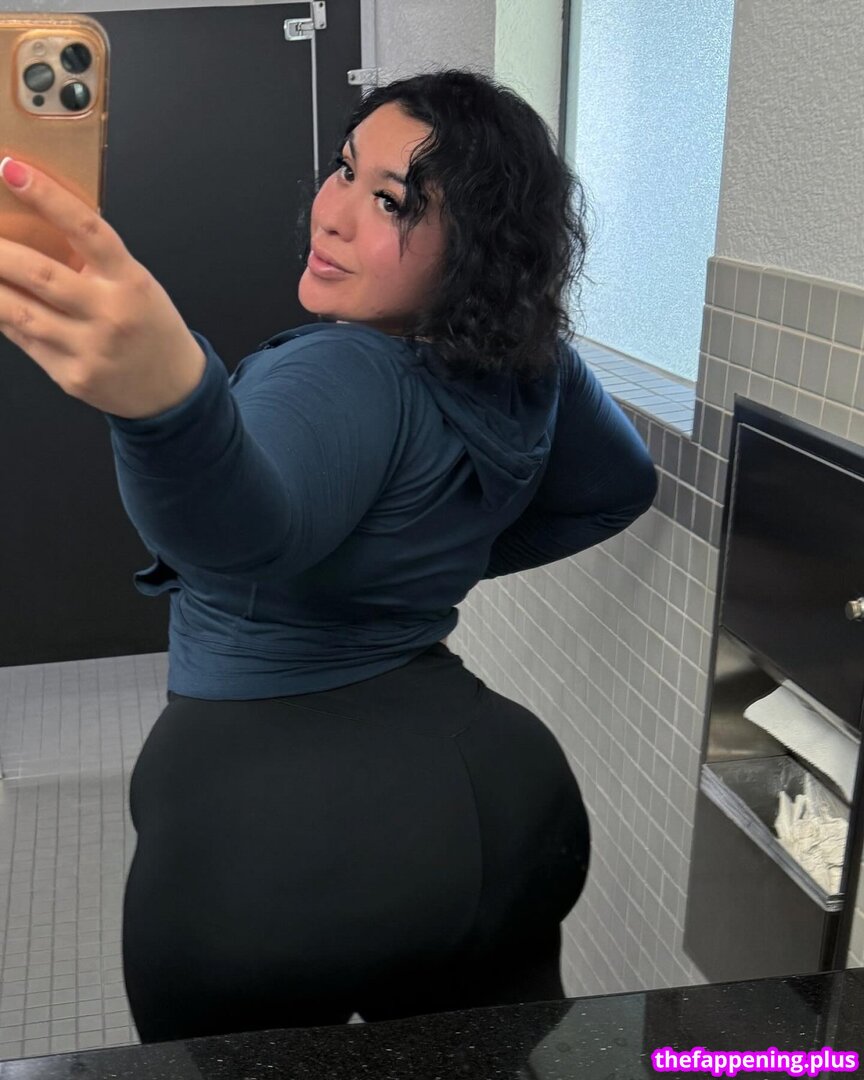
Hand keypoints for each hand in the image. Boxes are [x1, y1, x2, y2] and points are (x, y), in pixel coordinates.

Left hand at [0, 157, 205, 418]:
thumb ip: (93, 263)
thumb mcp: (135, 286)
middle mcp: (110, 314)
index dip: (48, 196)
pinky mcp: (72, 376)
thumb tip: (31, 231)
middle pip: (40, 273)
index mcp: (130, 282)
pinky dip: (2, 317)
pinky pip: (25, 340)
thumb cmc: (151, 328)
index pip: (87, 229)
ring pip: (19, 311)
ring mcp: (89, 349)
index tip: (11, 169)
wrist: (173, 391)